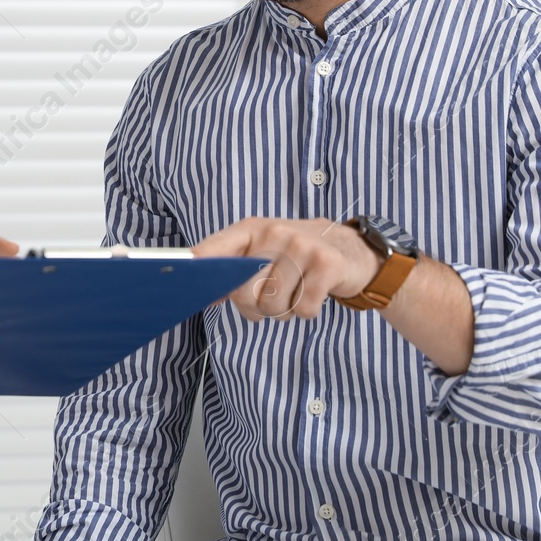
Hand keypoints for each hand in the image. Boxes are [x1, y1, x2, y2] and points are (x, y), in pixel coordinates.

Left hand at [193, 217, 381, 321]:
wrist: (353, 250)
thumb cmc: (299, 257)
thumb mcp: (265, 252)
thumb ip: (233, 268)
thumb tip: (203, 293)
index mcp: (252, 228)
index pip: (215, 249)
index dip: (198, 270)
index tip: (186, 284)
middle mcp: (275, 232)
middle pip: (244, 292)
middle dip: (255, 308)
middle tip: (270, 300)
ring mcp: (302, 246)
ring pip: (273, 305)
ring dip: (283, 312)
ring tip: (295, 292)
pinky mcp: (326, 264)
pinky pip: (303, 310)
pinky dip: (307, 311)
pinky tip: (314, 293)